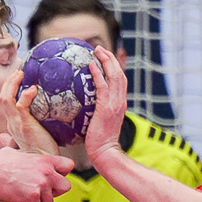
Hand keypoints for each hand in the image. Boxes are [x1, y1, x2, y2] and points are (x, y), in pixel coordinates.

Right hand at [0, 69, 64, 157]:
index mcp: (13, 124)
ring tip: (20, 74)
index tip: (17, 79)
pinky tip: (33, 88)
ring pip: (6, 98)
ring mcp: (16, 123)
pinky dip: (25, 95)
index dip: (9, 89)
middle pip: (2, 97)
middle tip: (18, 72)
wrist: (44, 162)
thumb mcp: (39, 134)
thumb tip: (52, 112)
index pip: (6, 103)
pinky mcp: (24, 125)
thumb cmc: (45, 150)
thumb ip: (40, 123)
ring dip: (12, 84)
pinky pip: (20, 105)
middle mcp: (11, 122)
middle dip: (8, 82)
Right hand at [0, 145, 71, 201]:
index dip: (61, 174)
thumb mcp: (16, 152)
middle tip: (43, 195)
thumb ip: (24, 154)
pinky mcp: (32, 197)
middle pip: (66, 187)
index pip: (68, 165)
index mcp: (45, 159)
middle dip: (55, 193)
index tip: (51, 180)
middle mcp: (46, 171)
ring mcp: (40, 184)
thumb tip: (13, 145)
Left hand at [84, 46, 130, 165]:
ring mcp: (115, 103)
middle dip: (111, 58)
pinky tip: (91, 65)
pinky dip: (98, 73)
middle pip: (119, 74)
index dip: (114, 67)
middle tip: (100, 49)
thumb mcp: (98, 124)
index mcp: (120, 104)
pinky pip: (102, 86)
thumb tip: (80, 107)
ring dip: (106, 60)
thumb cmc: (98, 142)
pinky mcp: (107, 107)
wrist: (105, 152)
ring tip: (97, 50)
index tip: (104, 58)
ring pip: (114, 76)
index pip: (120, 81)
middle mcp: (120, 101)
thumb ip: (94, 112)